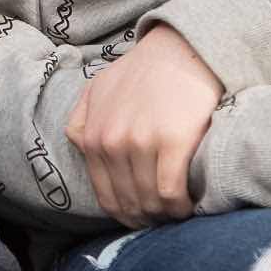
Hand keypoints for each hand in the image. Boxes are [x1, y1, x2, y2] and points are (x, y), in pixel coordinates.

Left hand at [66, 27, 221, 226]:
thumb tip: (80, 142)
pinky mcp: (172, 143)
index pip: (106, 196)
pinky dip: (180, 207)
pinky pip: (171, 193)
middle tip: (164, 222)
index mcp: (92, 136)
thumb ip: (83, 118)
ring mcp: (140, 144)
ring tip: (178, 214)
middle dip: (147, 219)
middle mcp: (111, 143)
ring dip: (165, 216)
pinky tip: (190, 206)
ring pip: (150, 202)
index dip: (126, 216)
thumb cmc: (143, 70)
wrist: (180, 49)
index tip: (143, 219)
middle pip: (129, 203)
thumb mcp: (99, 88)